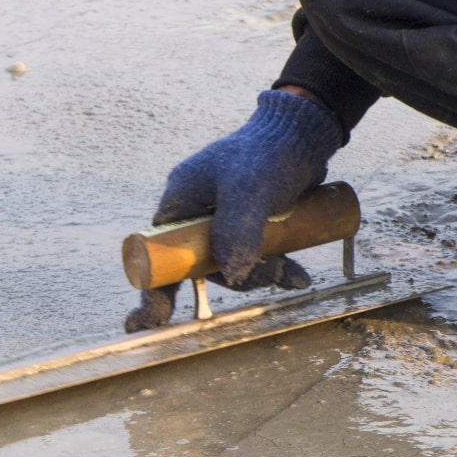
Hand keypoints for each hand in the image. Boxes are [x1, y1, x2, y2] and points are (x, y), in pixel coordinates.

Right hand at [125, 90, 342, 331]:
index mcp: (180, 202)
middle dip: (233, 278)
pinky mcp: (248, 225)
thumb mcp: (247, 190)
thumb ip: (235, 231)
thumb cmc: (267, 153)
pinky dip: (274, 267)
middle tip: (267, 278)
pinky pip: (253, 256)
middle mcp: (196, 214)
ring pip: (231, 263)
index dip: (154, 291)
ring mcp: (222, 221)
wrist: (304, 134)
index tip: (152, 322)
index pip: (157, 256)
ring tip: (293, 274)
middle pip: (200, 265)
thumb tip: (231, 276)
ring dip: (261, 273)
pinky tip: (296, 275)